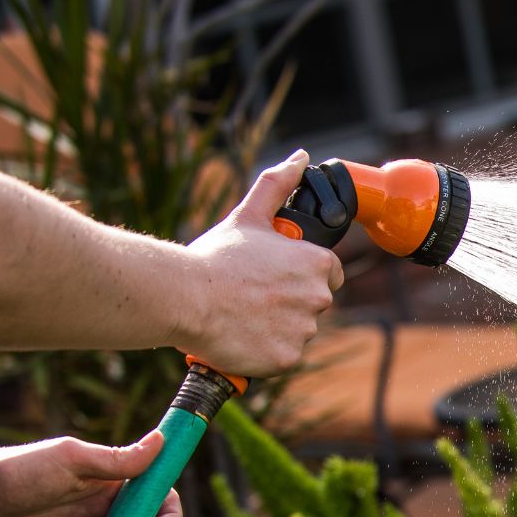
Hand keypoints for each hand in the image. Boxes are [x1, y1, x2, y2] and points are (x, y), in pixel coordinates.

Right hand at [176, 150, 344, 376]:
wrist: (186, 297)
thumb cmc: (215, 257)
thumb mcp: (248, 216)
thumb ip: (277, 185)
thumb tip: (301, 158)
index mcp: (317, 264)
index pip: (330, 274)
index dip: (303, 275)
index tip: (277, 277)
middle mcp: (319, 298)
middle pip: (312, 303)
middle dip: (287, 301)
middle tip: (250, 294)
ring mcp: (304, 330)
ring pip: (297, 331)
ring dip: (275, 326)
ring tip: (241, 313)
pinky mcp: (288, 358)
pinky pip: (282, 355)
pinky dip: (265, 350)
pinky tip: (241, 335)